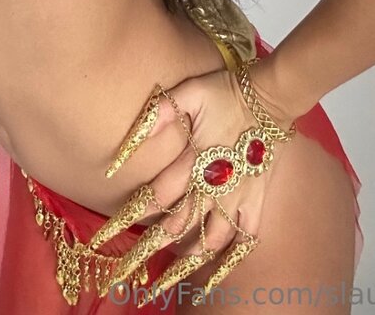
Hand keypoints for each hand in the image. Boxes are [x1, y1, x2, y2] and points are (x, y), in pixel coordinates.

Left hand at [89, 65, 296, 306]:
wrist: (268, 98)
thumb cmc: (224, 92)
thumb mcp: (189, 92)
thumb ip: (161, 111)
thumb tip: (131, 135)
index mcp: (193, 162)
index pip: (156, 197)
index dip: (131, 215)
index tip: (106, 234)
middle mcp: (212, 187)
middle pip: (176, 226)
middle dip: (148, 250)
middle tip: (124, 273)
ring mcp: (236, 199)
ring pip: (207, 241)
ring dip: (183, 262)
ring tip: (163, 282)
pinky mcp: (254, 203)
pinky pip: (243, 240)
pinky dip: (227, 261)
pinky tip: (211, 277)